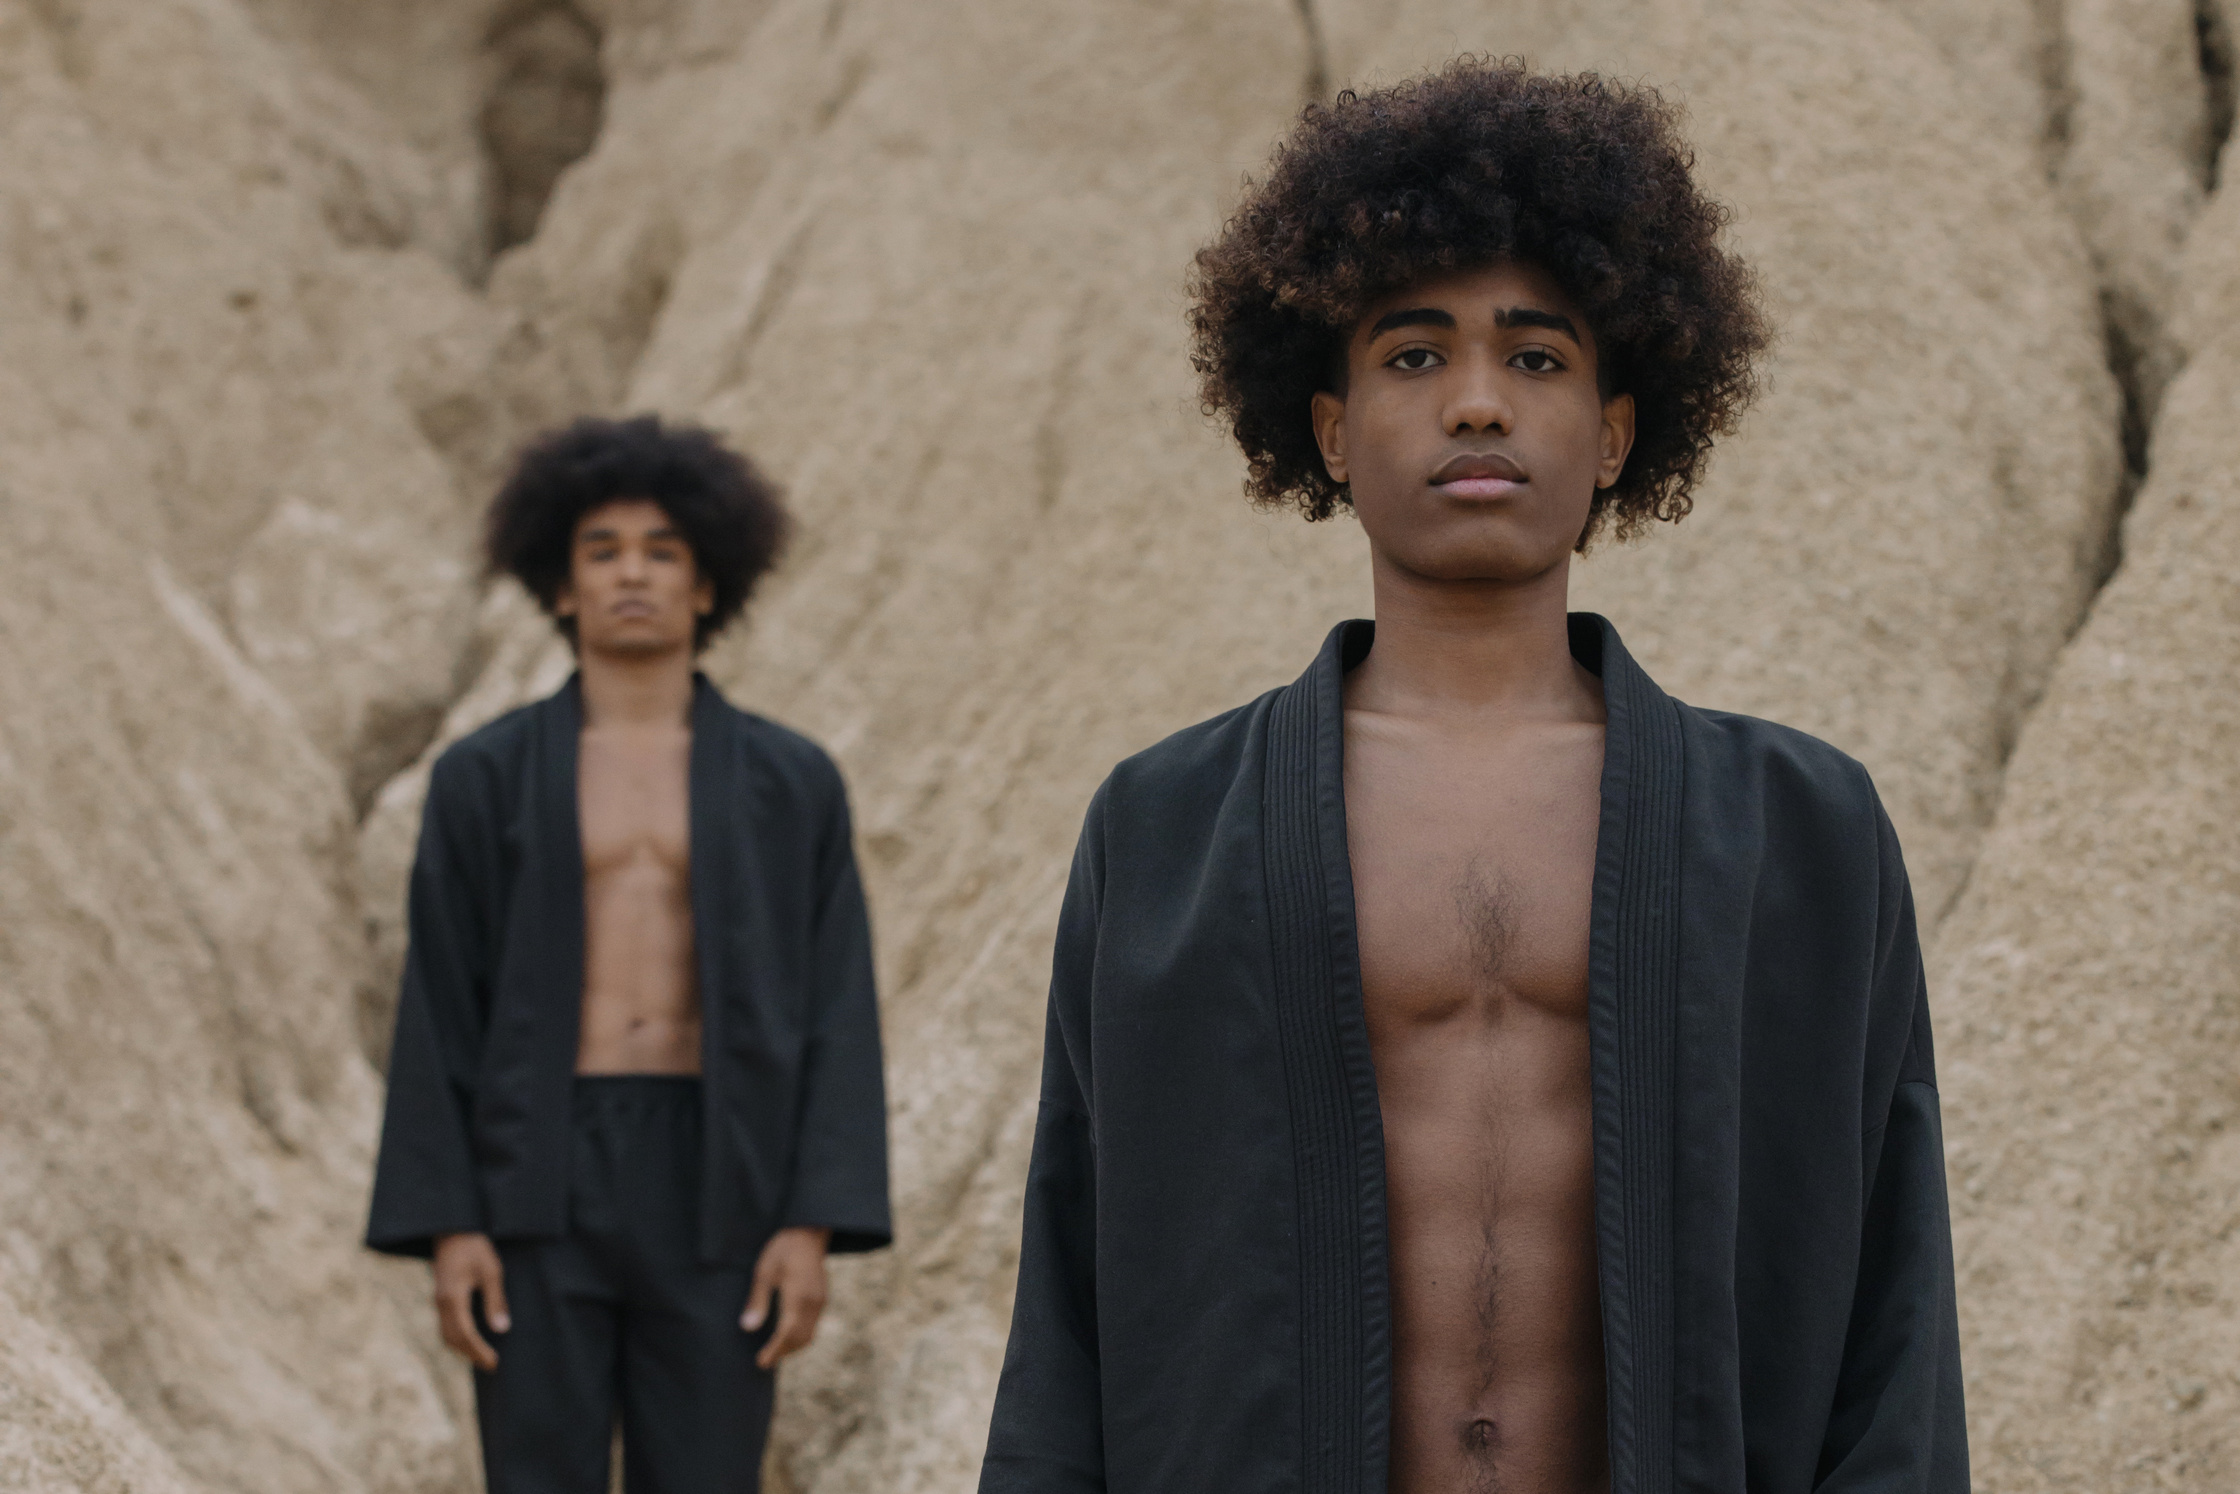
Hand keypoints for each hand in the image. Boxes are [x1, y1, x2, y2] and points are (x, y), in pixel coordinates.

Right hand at [432, 1232, 508, 1370]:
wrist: (453, 1230)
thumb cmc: (475, 1248)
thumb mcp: (491, 1271)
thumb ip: (495, 1301)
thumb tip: (501, 1329)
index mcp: (453, 1298)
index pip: (465, 1334)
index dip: (479, 1351)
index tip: (494, 1363)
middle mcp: (441, 1303)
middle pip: (453, 1339)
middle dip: (471, 1354)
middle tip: (491, 1365)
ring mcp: (438, 1301)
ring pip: (447, 1334)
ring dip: (463, 1348)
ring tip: (483, 1356)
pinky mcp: (441, 1297)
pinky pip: (446, 1324)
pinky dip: (458, 1336)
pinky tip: (472, 1338)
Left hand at [741, 1226, 830, 1368]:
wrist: (809, 1231)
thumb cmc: (783, 1249)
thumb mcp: (763, 1271)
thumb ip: (757, 1301)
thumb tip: (748, 1328)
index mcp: (798, 1296)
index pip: (787, 1333)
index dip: (774, 1350)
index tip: (761, 1362)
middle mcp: (813, 1302)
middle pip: (800, 1339)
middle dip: (783, 1352)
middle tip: (764, 1361)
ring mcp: (820, 1301)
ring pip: (809, 1334)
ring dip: (792, 1347)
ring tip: (773, 1352)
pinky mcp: (822, 1298)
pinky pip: (812, 1325)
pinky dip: (799, 1336)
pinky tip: (786, 1335)